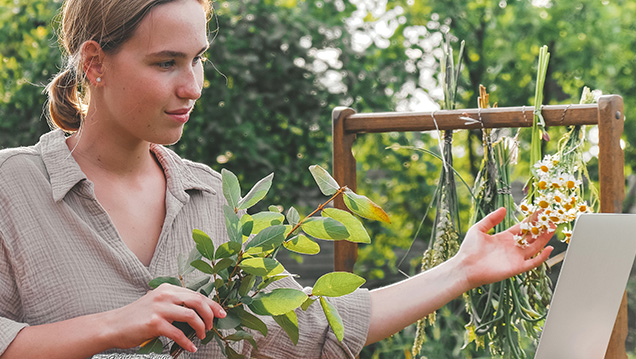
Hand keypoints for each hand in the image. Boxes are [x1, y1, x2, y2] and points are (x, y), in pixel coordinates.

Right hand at [104, 283, 225, 352]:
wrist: (113, 325)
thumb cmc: (137, 317)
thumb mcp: (157, 302)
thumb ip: (175, 303)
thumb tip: (198, 312)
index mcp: (168, 288)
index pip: (196, 294)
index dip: (212, 304)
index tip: (221, 313)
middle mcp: (165, 295)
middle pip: (197, 301)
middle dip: (210, 314)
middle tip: (213, 325)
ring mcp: (159, 308)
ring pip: (191, 315)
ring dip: (201, 327)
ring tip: (202, 335)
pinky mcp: (154, 323)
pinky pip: (178, 333)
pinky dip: (188, 342)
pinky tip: (191, 347)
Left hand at [455, 207, 553, 288]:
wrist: (465, 266)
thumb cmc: (469, 249)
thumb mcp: (479, 229)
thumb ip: (491, 219)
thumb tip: (503, 209)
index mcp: (504, 238)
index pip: (522, 227)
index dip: (532, 220)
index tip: (541, 212)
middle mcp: (512, 247)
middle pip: (531, 237)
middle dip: (542, 228)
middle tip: (552, 219)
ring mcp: (515, 257)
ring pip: (535, 247)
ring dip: (544, 239)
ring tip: (553, 229)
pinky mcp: (516, 268)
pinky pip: (533, 263)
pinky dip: (542, 257)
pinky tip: (549, 248)